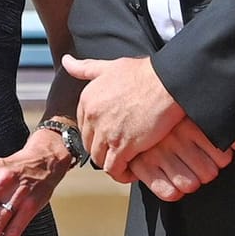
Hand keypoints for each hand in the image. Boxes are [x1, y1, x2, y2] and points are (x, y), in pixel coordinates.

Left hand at [62, 55, 183, 179]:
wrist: (168, 82)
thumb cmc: (145, 73)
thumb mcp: (110, 66)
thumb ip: (86, 68)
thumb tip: (65, 61)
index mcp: (87, 99)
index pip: (84, 127)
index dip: (98, 134)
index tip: (112, 136)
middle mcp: (92, 117)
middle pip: (90, 144)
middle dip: (104, 149)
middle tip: (121, 151)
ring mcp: (106, 133)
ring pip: (99, 159)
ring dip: (112, 163)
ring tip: (128, 162)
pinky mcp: (122, 146)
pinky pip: (114, 170)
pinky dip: (121, 174)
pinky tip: (133, 171)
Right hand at [126, 119, 234, 202]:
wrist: (128, 113)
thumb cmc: (166, 118)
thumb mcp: (196, 118)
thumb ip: (224, 132)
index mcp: (189, 124)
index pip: (221, 155)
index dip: (221, 161)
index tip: (214, 157)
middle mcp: (174, 139)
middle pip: (208, 173)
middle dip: (207, 173)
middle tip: (200, 167)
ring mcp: (157, 153)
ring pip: (190, 184)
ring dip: (191, 183)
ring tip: (187, 175)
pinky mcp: (141, 167)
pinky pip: (167, 192)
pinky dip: (172, 192)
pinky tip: (173, 184)